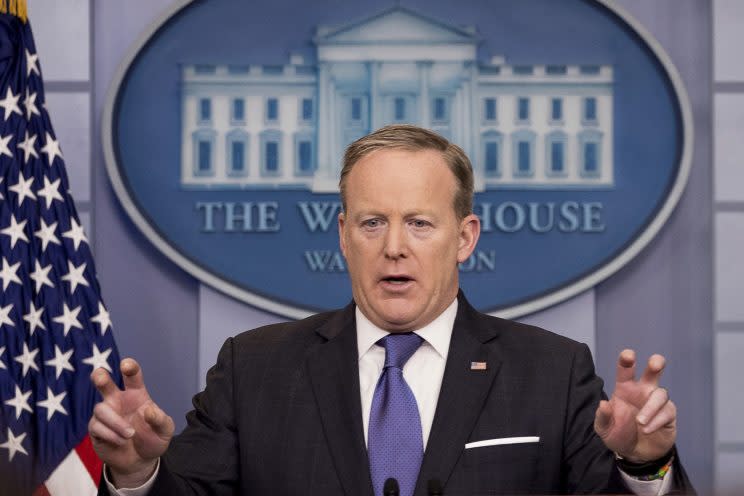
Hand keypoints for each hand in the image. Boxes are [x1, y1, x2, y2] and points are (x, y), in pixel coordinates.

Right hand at [88, 358, 174, 487]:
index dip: (130, 368)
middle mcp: (118, 401)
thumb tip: (148, 410)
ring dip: (116, 422)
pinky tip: (121, 441)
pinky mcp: (96, 429)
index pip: (132, 377)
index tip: (126, 364)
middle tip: (99, 376)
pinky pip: (96, 426)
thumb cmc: (153, 439)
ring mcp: (106, 414)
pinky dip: (110, 434)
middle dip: (100, 377)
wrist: (140, 461)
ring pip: (100, 409)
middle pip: (104, 383)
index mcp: (137, 395)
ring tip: (130, 434)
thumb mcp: (165, 430)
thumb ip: (160, 419)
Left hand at [594, 349, 675, 461]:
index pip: (625, 370)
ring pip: (661, 394)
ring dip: (650, 408)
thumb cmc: (618, 434)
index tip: (629, 354)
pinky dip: (656, 421)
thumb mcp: (604, 429)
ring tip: (640, 422)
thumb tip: (603, 404)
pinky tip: (646, 430)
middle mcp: (642, 391)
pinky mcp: (669, 414)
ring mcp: (656, 402)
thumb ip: (602, 417)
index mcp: (625, 388)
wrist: (635, 453)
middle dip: (656, 364)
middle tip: (656, 363)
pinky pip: (667, 412)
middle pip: (653, 372)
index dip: (627, 360)